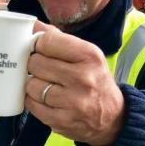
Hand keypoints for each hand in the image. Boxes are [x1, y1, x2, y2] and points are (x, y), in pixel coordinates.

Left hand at [25, 21, 124, 145]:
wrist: (113, 118)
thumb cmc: (95, 80)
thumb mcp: (86, 54)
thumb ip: (58, 38)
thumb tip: (31, 24)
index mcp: (89, 56)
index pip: (47, 41)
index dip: (37, 44)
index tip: (38, 48)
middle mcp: (83, 78)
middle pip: (36, 63)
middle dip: (34, 64)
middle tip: (41, 67)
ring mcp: (72, 102)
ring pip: (31, 85)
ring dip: (32, 83)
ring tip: (43, 83)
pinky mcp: (61, 121)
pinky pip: (32, 105)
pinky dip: (33, 100)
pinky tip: (43, 98)